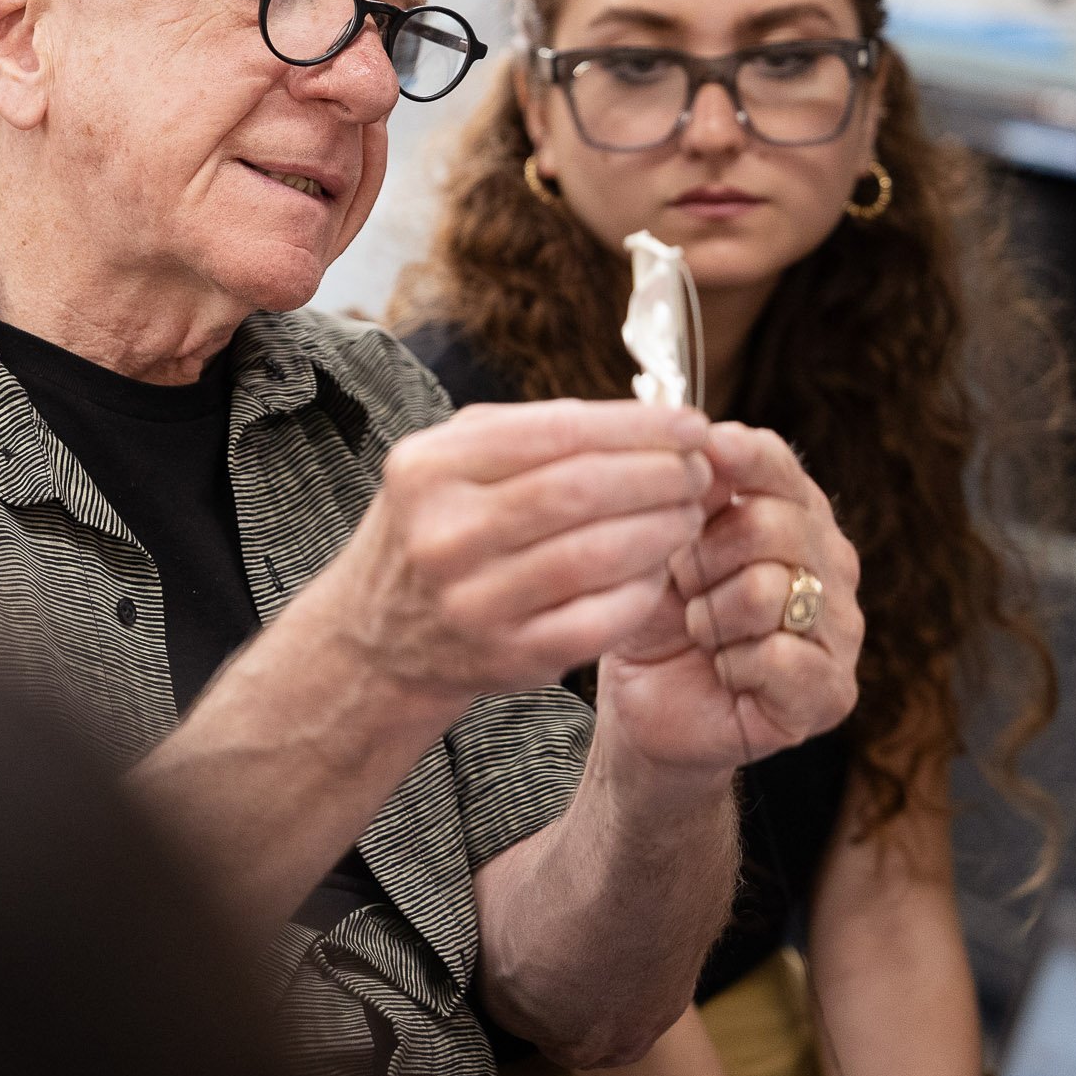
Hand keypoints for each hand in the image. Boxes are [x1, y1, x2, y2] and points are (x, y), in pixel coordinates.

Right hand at [321, 398, 712, 717]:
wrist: (376, 638)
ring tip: (688, 514)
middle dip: (660, 475)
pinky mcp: (507, 655)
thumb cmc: (432, 532)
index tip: (691, 424)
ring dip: (663, 530)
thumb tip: (644, 420)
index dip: (637, 427)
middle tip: (699, 471)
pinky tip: (659, 570)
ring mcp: (473, 600)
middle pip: (582, 490)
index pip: (556, 432)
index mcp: (430, 468)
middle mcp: (443, 533)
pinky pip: (601, 618)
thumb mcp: (447, 465)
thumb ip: (530, 433)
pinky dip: (644, 589)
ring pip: (599, 555)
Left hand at [598, 422, 861, 777]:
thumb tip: (704, 443)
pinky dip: (733, 664)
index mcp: (793, 517)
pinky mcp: (831, 692)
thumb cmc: (657, 619)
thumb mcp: (659, 549)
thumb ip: (690, 499)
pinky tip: (724, 671)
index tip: (703, 452)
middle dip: (702, 558)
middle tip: (685, 587)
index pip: (777, 466)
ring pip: (768, 592)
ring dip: (710, 617)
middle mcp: (831, 566)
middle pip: (770, 526)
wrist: (647, 705)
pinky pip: (779, 657)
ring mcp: (840, 630)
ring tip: (702, 633)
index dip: (737, 458)